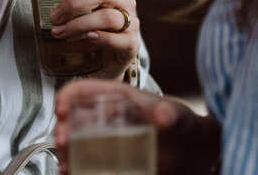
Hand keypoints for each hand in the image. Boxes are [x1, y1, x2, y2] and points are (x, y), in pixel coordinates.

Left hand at [13, 0, 138, 80]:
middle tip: (54, 15)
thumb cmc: (83, 23)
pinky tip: (87, 38)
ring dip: (79, 24)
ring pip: (109, 16)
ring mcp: (131, 21)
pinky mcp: (131, 44)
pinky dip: (102, 38)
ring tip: (58, 32)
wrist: (100, 61)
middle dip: (74, 4)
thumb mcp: (62, 4)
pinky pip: (121, 39)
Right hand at [54, 80, 218, 174]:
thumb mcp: (178, 117)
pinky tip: (73, 173)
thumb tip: (163, 116)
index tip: (62, 111)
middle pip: (73, 119)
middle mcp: (106, 118)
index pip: (83, 90)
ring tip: (67, 166)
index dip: (67, 97)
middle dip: (62, 130)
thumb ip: (170, 115)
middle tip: (63, 143)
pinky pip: (88, 162)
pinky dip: (78, 168)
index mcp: (117, 98)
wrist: (195, 152)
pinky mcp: (112, 160)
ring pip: (76, 143)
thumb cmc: (185, 125)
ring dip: (67, 153)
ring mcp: (107, 140)